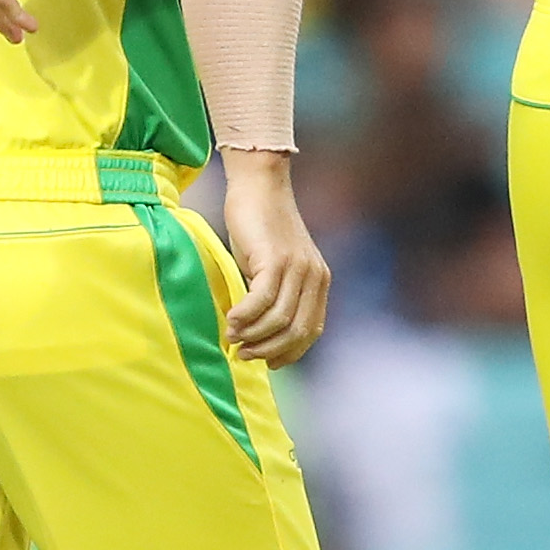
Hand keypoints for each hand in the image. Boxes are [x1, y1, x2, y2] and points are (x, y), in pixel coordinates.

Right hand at [217, 150, 330, 364]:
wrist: (258, 187)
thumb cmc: (260, 227)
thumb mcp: (275, 266)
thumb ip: (276, 295)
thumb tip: (258, 334)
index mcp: (319, 281)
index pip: (311, 331)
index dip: (288, 353)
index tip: (266, 362)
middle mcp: (314, 276)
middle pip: (296, 331)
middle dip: (268, 350)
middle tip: (242, 354)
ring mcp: (297, 268)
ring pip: (279, 320)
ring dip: (252, 335)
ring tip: (231, 336)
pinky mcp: (276, 259)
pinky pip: (261, 301)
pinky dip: (244, 317)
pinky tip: (230, 320)